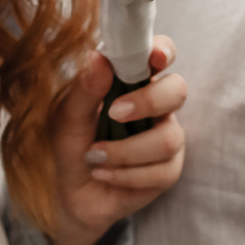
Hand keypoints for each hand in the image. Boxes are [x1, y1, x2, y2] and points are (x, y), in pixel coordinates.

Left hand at [47, 37, 185, 244]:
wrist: (70, 193)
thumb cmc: (72, 145)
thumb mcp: (67, 117)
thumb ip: (85, 89)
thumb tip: (98, 57)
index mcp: (134, 82)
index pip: (161, 54)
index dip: (163, 50)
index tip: (154, 56)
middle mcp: (157, 106)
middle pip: (177, 91)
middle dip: (148, 101)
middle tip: (114, 112)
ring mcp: (166, 137)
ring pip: (167, 139)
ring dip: (124, 151)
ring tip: (93, 156)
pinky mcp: (168, 170)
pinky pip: (160, 172)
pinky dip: (125, 175)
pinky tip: (103, 174)